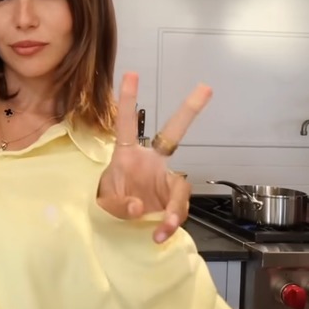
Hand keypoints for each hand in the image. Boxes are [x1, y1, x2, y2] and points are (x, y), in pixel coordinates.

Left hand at [97, 72, 211, 243]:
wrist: (118, 226)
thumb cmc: (107, 203)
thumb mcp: (103, 204)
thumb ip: (117, 205)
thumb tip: (138, 206)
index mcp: (126, 155)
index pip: (127, 124)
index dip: (130, 100)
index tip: (132, 74)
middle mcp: (150, 162)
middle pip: (173, 134)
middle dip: (189, 111)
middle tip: (205, 87)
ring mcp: (164, 179)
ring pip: (181, 187)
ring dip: (174, 209)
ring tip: (163, 227)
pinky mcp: (172, 199)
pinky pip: (178, 210)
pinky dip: (171, 223)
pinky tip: (160, 234)